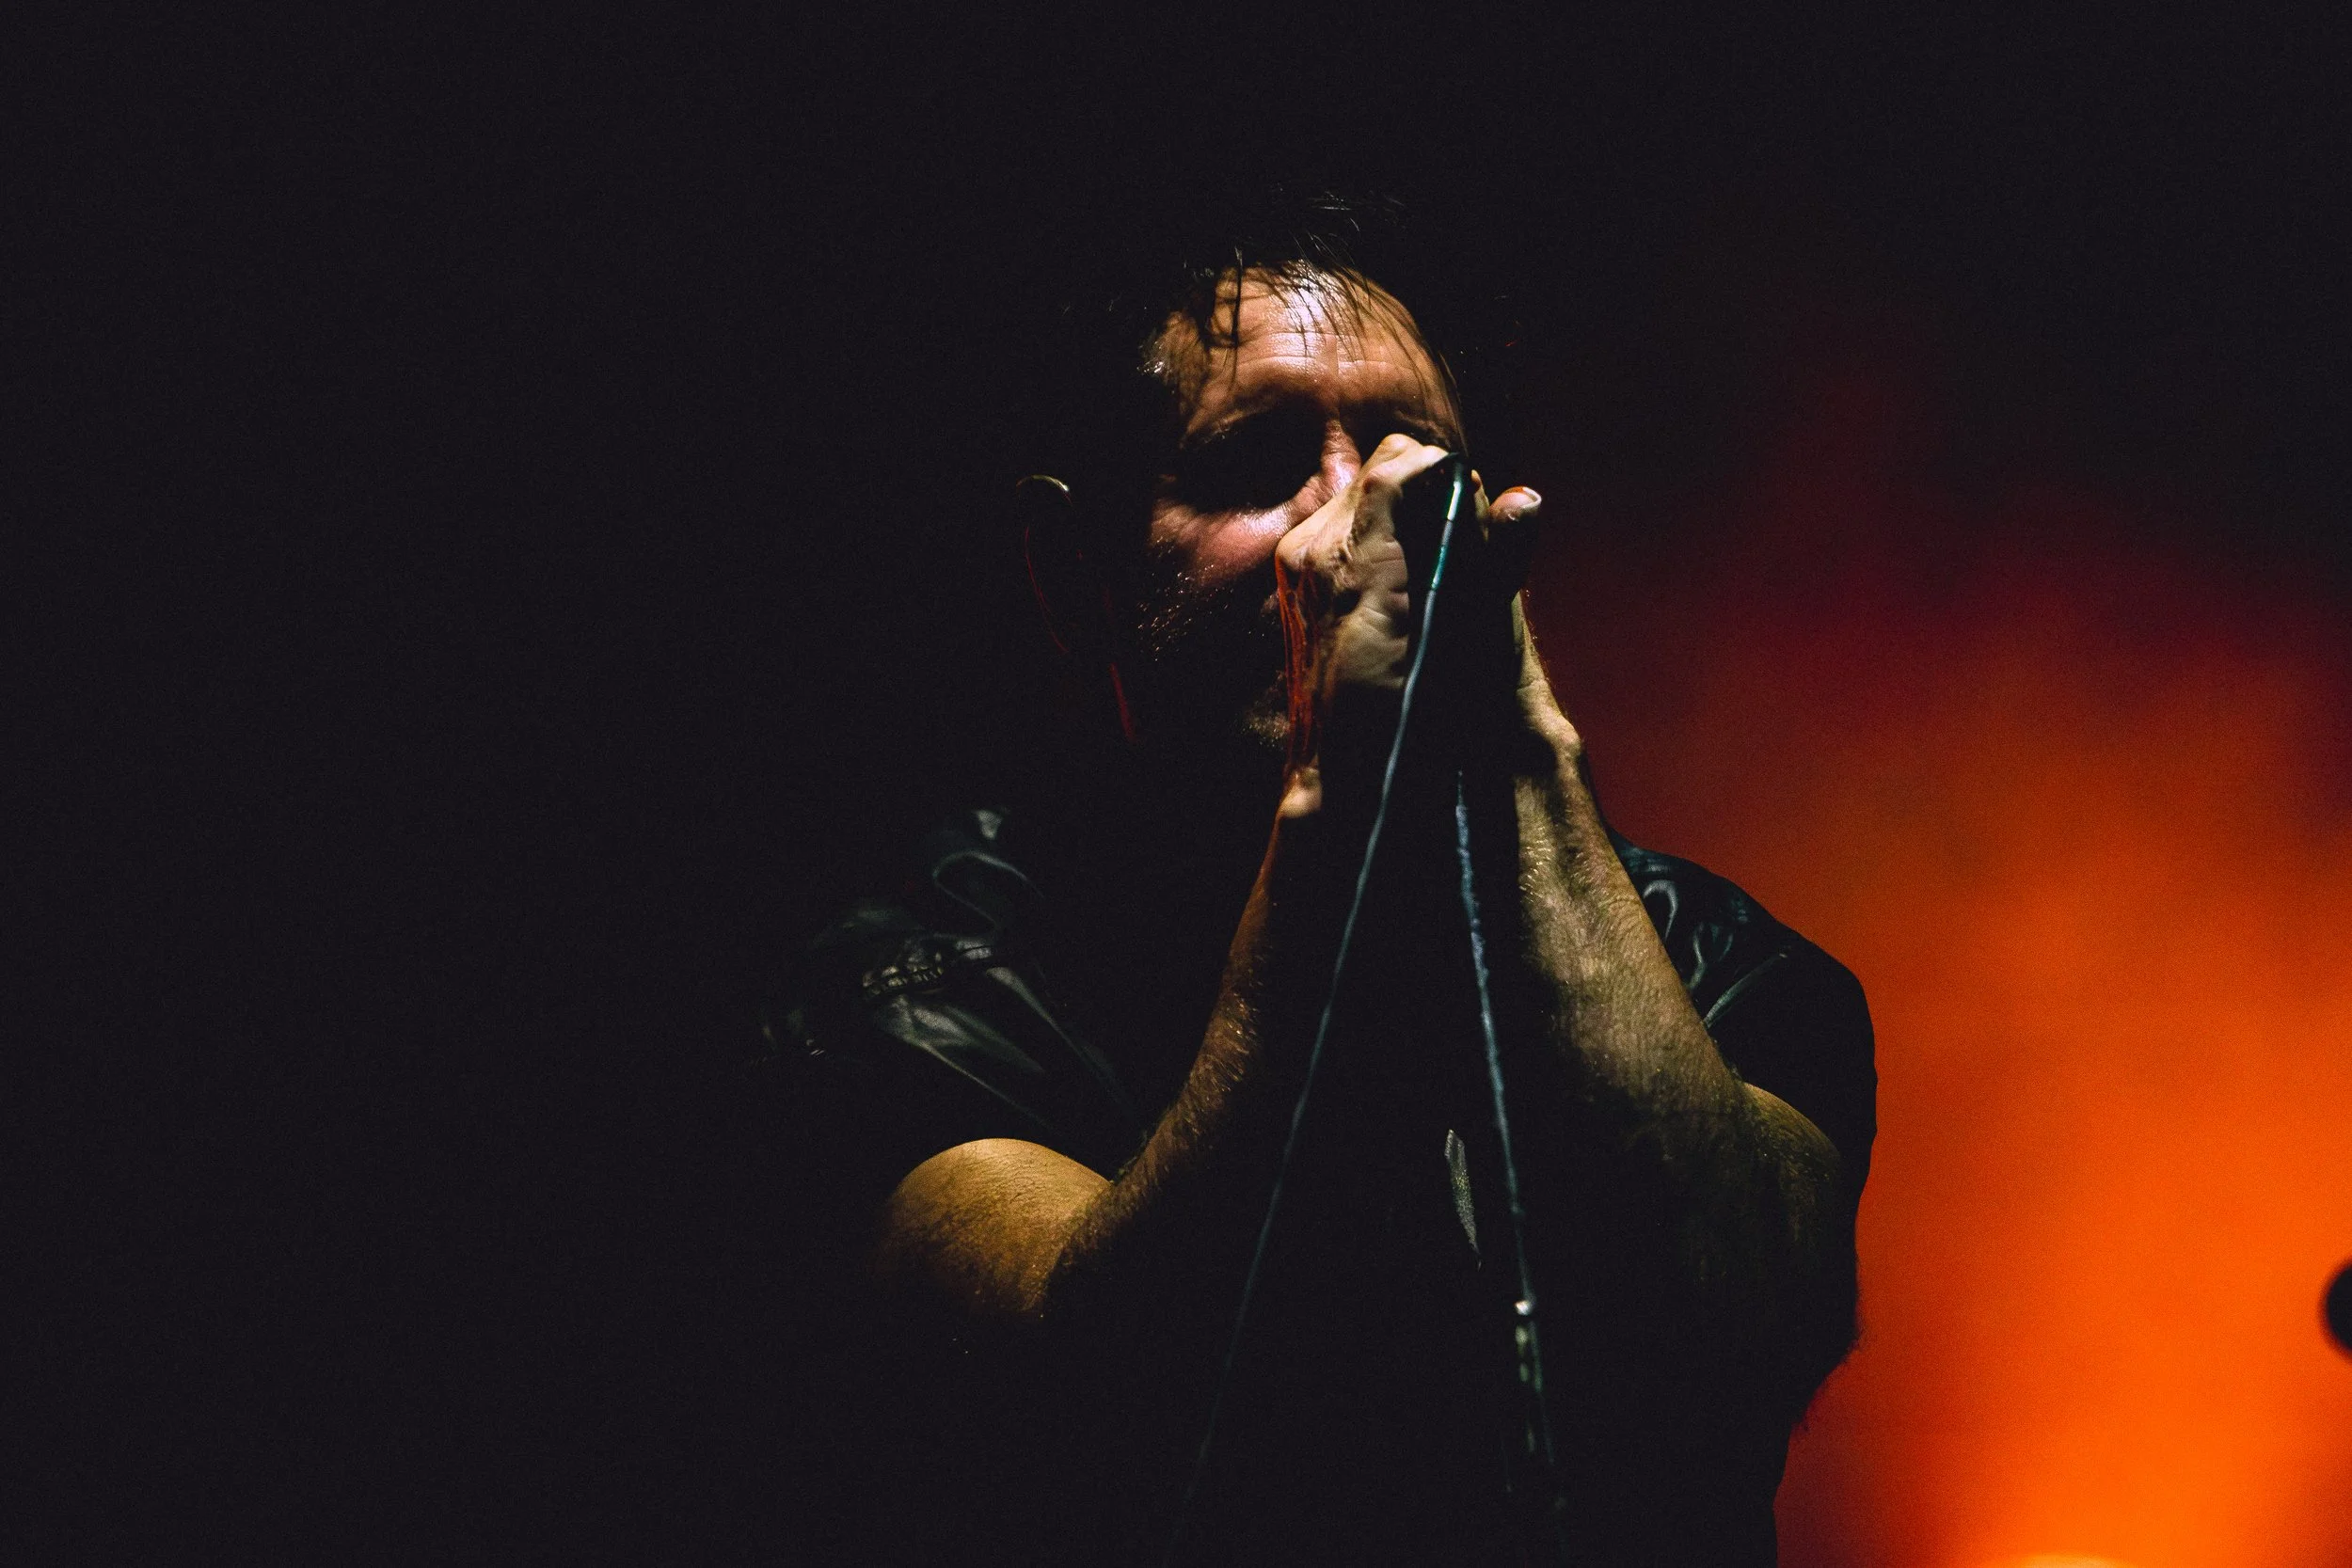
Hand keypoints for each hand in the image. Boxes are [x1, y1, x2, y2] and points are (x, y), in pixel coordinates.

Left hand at [1273, 435, 1546, 819]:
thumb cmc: (1409, 713)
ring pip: (1361, 491)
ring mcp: (1301, 562)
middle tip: (1460, 526)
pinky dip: (1376, 530)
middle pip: (1380, 468)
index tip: (1475, 495)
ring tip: (1433, 552)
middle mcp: (1320, 551)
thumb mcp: (1465, 635)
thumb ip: (1496, 559)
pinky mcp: (1297, 578)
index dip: (1444, 472)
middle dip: (1424, 484)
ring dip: (1401, 506)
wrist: (1341, 768)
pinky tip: (1401, 572)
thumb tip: (1524, 499)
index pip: (1399, 466)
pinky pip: (1342, 524)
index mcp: (1359, 560)